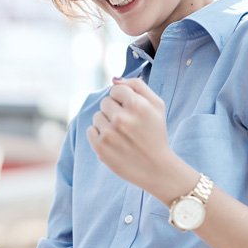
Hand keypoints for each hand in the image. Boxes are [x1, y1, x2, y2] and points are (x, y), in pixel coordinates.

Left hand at [87, 77, 183, 196]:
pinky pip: (90, 131)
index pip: (116, 90)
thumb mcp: (157, 105)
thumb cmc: (156, 134)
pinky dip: (99, 136)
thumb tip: (114, 79)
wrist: (157, 168)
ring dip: (106, 123)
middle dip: (114, 111)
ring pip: (97, 116)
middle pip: (105, 102)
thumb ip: (137, 86)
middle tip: (127, 125)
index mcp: (137, 105)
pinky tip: (114, 143)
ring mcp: (109, 134)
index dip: (123, 100)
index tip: (131, 112)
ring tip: (121, 135)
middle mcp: (121, 118)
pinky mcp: (100, 148)